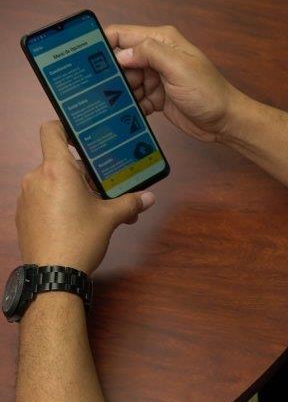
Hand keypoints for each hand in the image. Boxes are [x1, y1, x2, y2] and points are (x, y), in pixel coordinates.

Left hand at [16, 121, 154, 274]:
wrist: (52, 274)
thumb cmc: (80, 240)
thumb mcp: (109, 218)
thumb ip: (129, 203)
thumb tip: (149, 197)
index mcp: (57, 170)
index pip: (51, 130)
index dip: (65, 127)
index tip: (82, 138)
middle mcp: (36, 178)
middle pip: (59, 162)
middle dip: (83, 174)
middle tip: (103, 191)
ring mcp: (26, 196)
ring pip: (51, 182)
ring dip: (71, 190)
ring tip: (91, 211)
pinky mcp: (22, 214)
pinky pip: (42, 199)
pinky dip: (57, 203)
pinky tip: (73, 223)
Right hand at [105, 23, 243, 143]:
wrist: (225, 121)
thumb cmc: (209, 93)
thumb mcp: (178, 67)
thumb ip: (149, 53)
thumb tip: (121, 54)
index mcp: (162, 41)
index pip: (123, 34)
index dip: (102, 43)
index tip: (84, 57)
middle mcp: (157, 56)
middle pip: (120, 60)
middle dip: (111, 74)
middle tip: (101, 89)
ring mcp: (156, 77)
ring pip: (126, 81)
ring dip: (120, 93)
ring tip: (113, 103)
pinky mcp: (157, 97)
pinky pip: (135, 98)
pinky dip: (130, 105)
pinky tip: (126, 113)